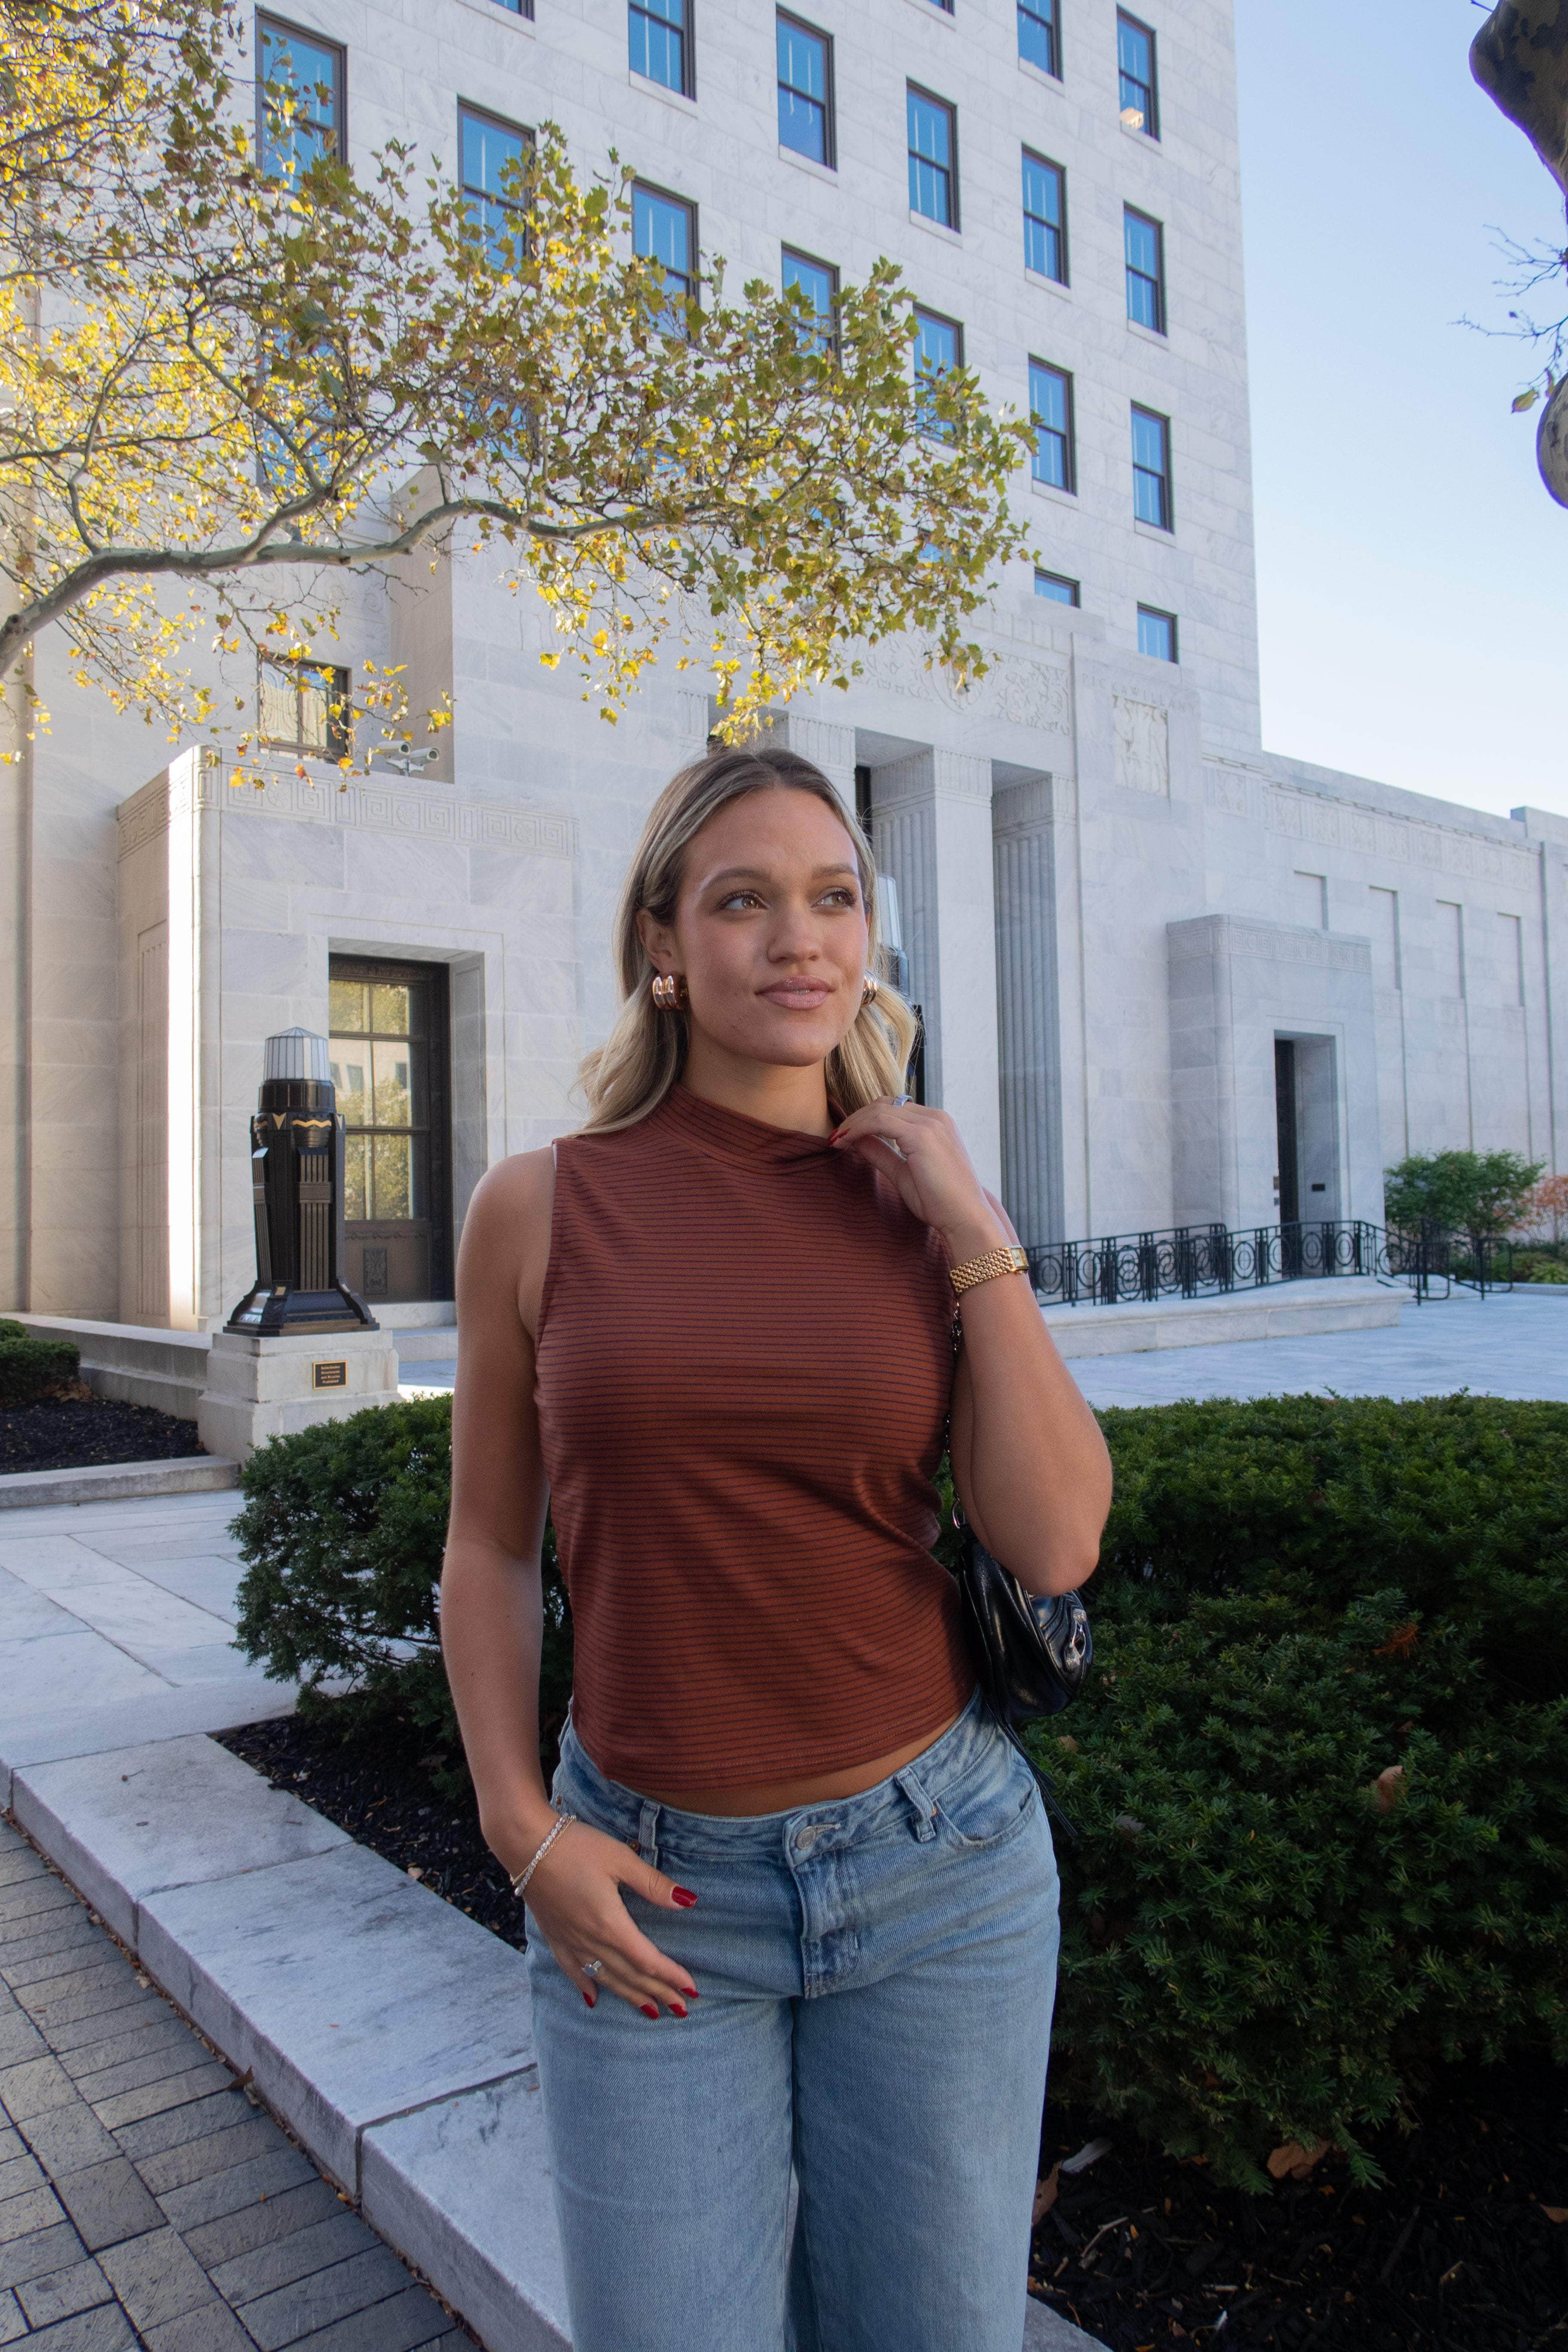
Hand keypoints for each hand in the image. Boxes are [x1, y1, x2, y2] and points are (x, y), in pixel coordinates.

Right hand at [520, 1818, 699, 2019]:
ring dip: (630, 1996)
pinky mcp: (554, 1936)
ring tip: (651, 2011)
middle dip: (658, 1993)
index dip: (671, 1976)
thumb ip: (653, 1884)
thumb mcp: (621, 1859)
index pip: (648, 1959)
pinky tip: (593, 2000)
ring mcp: (570, 1941)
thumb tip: (688, 1901)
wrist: (527, 1843)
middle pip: (630, 1975)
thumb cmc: (577, 1846)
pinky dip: (585, 1986)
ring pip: (605, 1978)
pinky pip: (572, 1970)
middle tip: (681, 2009)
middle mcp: (590, 1940)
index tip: (692, 1989)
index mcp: (610, 1924)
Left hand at [831, 1100, 1007, 1258]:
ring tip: (836, 1140)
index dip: (865, 1118)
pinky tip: (845, 1141)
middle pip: (884, 1104)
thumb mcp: (903, 1173)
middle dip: (856, 1118)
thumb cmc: (939, 1202)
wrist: (965, 1218)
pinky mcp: (922, 1135)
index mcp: (936, 1123)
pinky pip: (880, 1121)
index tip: (844, 1135)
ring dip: (853, 1123)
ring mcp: (930, 1124)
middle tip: (835, 1136)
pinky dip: (858, 1128)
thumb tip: (857, 1140)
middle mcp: (935, 1117)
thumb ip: (882, 1153)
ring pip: (879, 1110)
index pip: (893, 1108)